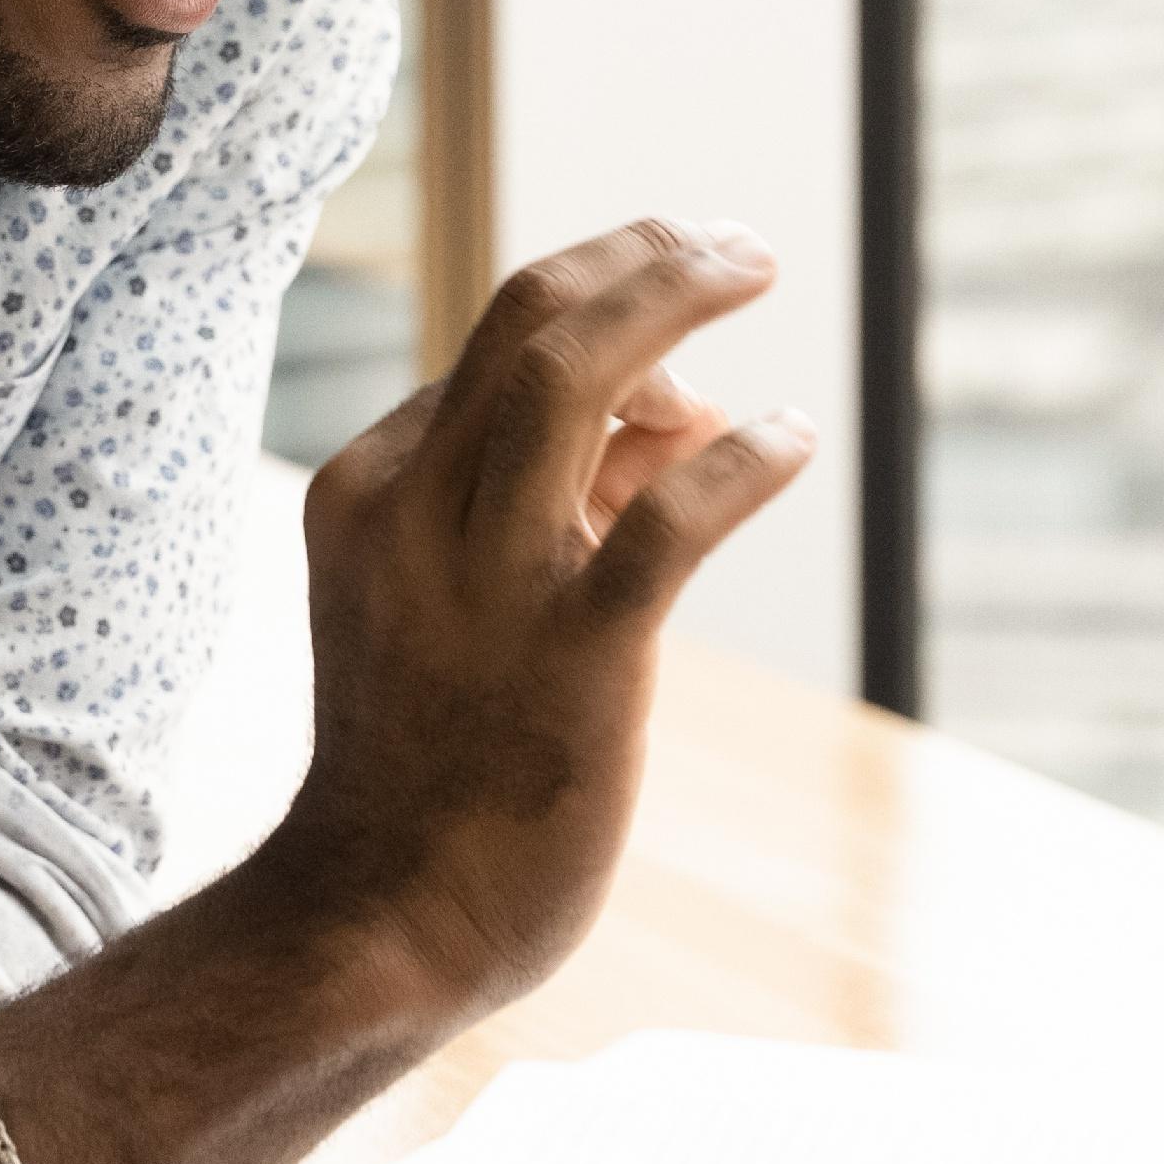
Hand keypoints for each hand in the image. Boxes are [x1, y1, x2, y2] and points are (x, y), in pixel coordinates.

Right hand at [250, 217, 812, 1022]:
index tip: (675, 358)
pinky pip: (670, 518)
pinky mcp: (572, 658)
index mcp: (372, 488)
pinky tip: (792, 438)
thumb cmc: (427, 761)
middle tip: (730, 243)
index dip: (602, 324)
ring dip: (679, 300)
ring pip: (579, 375)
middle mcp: (415, 510)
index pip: (493, 354)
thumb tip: (676, 411)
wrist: (380, 920)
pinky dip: (744, 458)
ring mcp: (487, 580)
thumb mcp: (446, 598)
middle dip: (641, 255)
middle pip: (529, 315)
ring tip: (751, 266)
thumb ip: (547, 500)